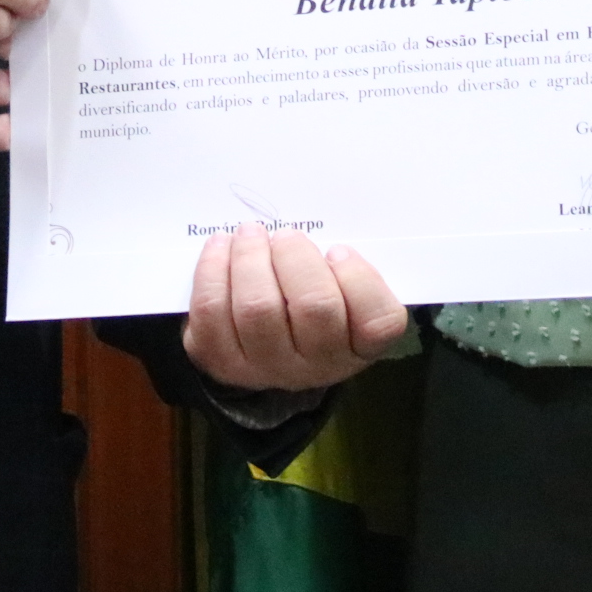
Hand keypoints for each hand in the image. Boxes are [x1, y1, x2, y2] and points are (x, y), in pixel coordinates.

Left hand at [183, 223, 407, 391]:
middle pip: (315, 306)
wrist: (261, 348)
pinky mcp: (222, 361)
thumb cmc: (310, 302)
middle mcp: (318, 365)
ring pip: (258, 308)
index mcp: (359, 345)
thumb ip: (339, 264)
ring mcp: (267, 367)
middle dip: (295, 256)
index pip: (379, 322)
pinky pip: (212, 313)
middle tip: (285, 235)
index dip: (358, 279)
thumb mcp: (340, 288)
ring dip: (250, 257)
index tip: (337, 251)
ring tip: (249, 233)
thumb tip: (306, 224)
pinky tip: (220, 248)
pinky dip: (212, 271)